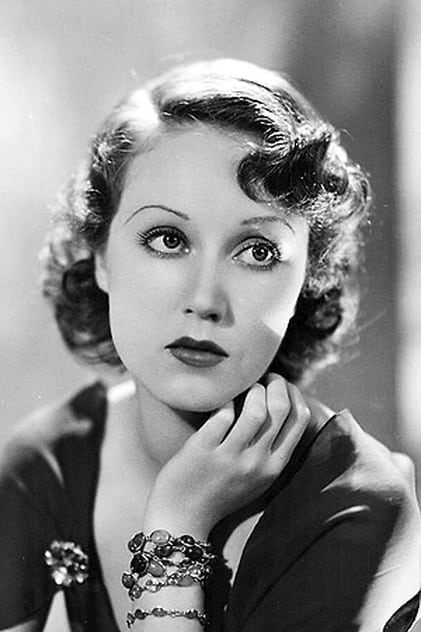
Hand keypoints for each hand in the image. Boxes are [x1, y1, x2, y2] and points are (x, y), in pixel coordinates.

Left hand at [143, 373, 309, 537]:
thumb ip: (271, 450)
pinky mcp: (203, 450)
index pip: (300, 420)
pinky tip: (220, 399)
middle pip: (281, 408)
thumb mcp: (257, 478)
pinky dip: (223, 400)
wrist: (182, 520)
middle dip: (275, 384)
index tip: (281, 385)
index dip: (294, 394)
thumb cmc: (219, 493)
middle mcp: (256, 463)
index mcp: (274, 468)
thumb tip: (280, 407)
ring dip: (251, 389)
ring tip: (242, 386)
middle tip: (264, 377)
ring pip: (255, 408)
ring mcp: (230, 457)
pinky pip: (222, 413)